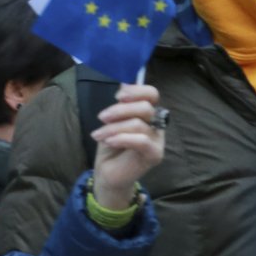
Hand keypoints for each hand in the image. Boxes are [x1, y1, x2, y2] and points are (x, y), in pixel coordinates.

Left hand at [91, 84, 164, 208]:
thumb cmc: (111, 146)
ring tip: (98, 136)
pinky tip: (108, 142)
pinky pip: (141, 140)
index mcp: (147, 114)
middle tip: (102, 117)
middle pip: (145, 107)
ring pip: (138, 124)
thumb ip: (120, 105)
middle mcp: (156, 124)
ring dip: (113, 128)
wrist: (108, 173)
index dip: (136, 91)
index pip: (152, 94)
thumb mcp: (111, 122)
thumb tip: (123, 82)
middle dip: (120, 110)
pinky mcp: (155, 154)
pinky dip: (122, 138)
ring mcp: (158, 140)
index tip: (118, 95)